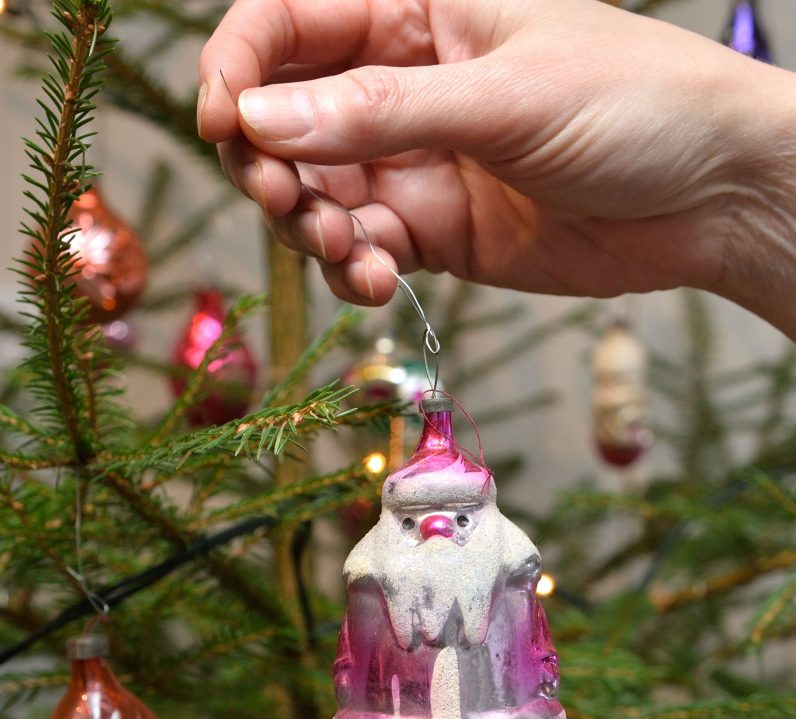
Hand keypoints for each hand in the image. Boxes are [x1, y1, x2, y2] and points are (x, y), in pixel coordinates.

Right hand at [199, 0, 795, 336]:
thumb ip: (381, 111)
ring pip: (316, 193)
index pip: (289, 24)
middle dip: (268, 163)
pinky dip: (354, 270)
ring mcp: (415, 163)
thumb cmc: (635, 105)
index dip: (239, 69)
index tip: (225, 123)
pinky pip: (363, 250)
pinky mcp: (434, 231)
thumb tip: (262, 120)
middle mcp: (402, 85)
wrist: (710, 197)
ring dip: (310, 228)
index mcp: (417, 12)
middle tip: (286, 200)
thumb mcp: (506, 96)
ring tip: (350, 250)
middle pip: (285, 118)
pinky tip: (377, 280)